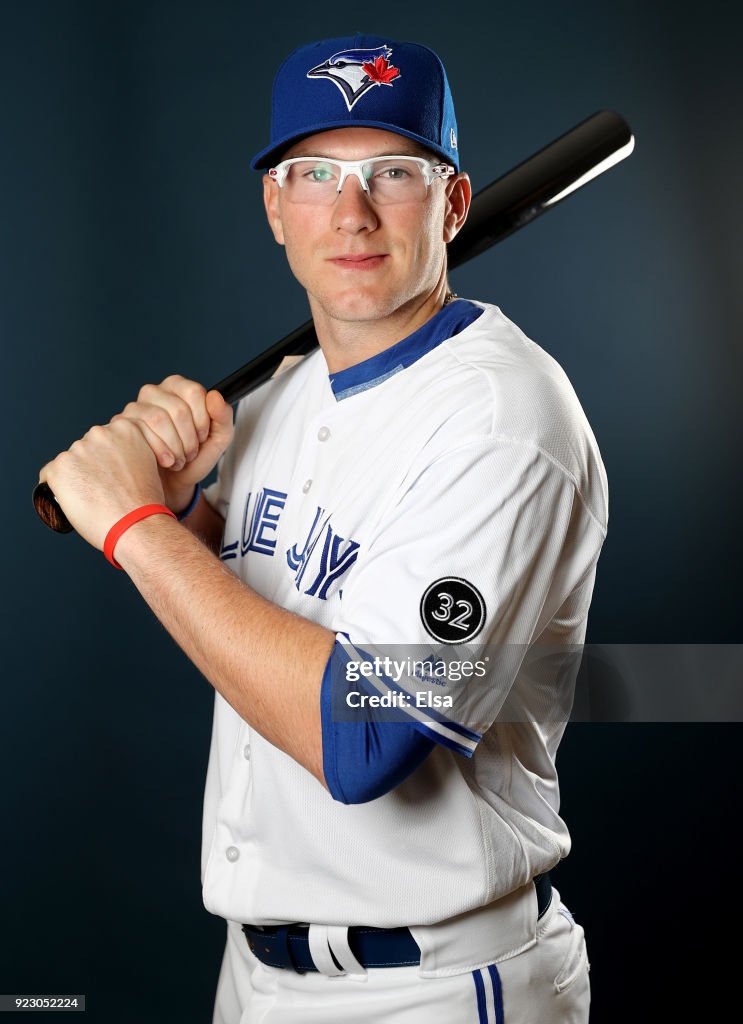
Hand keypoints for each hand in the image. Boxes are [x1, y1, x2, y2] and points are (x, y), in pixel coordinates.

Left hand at [39, 418, 165, 550]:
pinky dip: (58, 489)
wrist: (137, 524)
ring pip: (71, 464)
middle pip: (89, 450)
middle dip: (95, 468)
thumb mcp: (151, 464)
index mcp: (124, 428)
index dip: (118, 460)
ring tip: (95, 501)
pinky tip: (72, 501)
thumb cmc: (147, 502)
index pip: (112, 440)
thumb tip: (113, 461)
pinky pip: (50, 476)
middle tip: (108, 492)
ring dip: (78, 478)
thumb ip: (131, 453)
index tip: (127, 476)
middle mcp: (99, 433)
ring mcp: (77, 450)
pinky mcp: (59, 468)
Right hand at [111, 375, 233, 513]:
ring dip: (175, 447)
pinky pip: (141, 433)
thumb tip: (215, 396)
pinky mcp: (122, 425)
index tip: (203, 436)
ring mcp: (135, 407)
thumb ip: (223, 417)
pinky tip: (165, 461)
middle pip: (178, 408)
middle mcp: (154, 392)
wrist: (172, 483)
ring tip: (179, 458)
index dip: (203, 420)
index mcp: (178, 388)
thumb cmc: (193, 458)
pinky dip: (160, 453)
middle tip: (190, 452)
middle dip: (190, 438)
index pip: (194, 392)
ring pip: (158, 419)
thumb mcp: (217, 440)